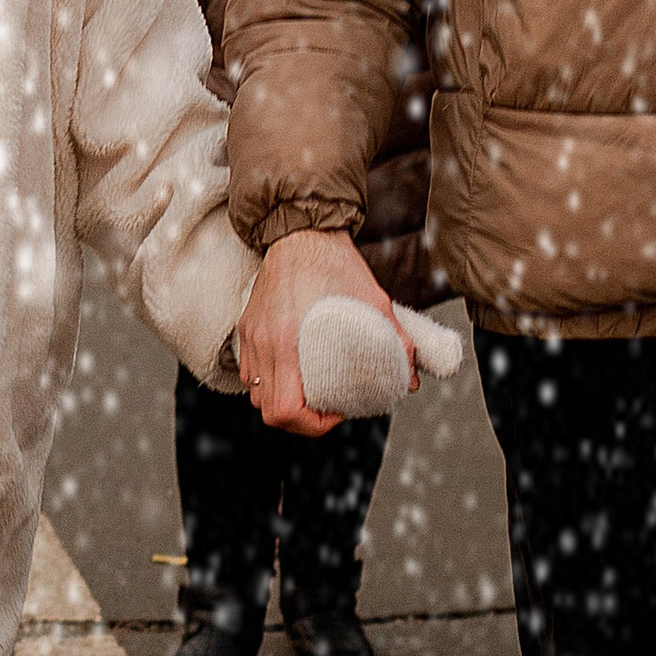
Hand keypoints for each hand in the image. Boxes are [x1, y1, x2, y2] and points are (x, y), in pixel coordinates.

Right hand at [238, 227, 388, 433]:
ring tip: (310, 392)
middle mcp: (264, 343)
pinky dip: (269, 382)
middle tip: (326, 408)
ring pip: (256, 394)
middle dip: (299, 420)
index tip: (335, 412)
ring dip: (282, 402)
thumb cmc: (336, 264)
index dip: (312, 424)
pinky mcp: (247, 327)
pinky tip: (293, 373)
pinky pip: (250, 371)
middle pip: (268, 410)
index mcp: (288, 341)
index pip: (286, 409)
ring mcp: (251, 336)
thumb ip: (395, 342)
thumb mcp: (374, 301)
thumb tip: (407, 380)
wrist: (301, 230)